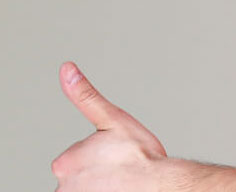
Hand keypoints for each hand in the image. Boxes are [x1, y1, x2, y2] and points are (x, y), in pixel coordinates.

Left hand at [51, 62, 172, 191]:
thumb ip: (85, 96)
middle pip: (79, 177)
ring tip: (121, 183)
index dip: (99, 154)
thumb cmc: (140, 154)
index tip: (115, 155)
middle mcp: (63, 186)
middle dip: (97, 173)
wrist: (159, 185)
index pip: (77, 157)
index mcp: (65, 161)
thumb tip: (66, 68)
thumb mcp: (113, 118)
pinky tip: (118, 188)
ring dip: (101, 186)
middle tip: (120, 169)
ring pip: (86, 189)